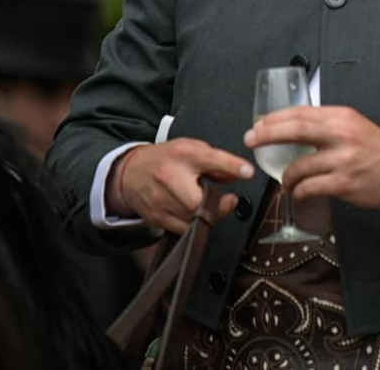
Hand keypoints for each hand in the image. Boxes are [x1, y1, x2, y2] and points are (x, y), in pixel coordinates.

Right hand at [110, 137, 253, 234]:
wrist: (131, 172)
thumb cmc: (166, 159)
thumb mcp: (193, 149)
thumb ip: (218, 161)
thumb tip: (241, 172)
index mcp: (183, 155)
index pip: (211, 159)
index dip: (232, 166)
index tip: (247, 172)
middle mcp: (170, 177)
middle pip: (198, 201)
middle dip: (219, 206)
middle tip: (229, 201)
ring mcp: (161, 200)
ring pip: (192, 218)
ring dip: (208, 215)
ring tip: (210, 205)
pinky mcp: (157, 217)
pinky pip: (183, 229)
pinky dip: (194, 224)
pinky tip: (195, 214)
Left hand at [244, 105, 379, 220]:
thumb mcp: (356, 127)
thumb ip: (329, 126)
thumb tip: (294, 128)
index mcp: (343, 117)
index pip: (301, 113)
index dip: (275, 119)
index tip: (258, 125)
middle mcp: (342, 134)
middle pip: (295, 130)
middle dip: (267, 135)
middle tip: (251, 141)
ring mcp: (344, 159)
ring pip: (299, 166)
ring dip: (286, 177)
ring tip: (286, 182)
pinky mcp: (344, 183)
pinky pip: (310, 188)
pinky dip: (300, 192)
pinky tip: (300, 193)